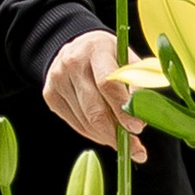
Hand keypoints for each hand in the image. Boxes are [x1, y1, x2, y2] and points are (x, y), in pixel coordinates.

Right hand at [43, 32, 145, 162]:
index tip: (137, 127)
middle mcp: (73, 62)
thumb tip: (145, 113)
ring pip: (85, 121)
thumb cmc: (110, 56)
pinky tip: (105, 132)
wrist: (79, 48)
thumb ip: (140, 82)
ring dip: (107, 136)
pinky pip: (75, 123)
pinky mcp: (50, 94)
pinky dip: (93, 134)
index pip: (108, 85)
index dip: (123, 110)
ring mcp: (58, 78)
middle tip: (134, 147)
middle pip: (94, 109)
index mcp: (96, 49)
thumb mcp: (129, 59)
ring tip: (123, 140)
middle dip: (116, 133)